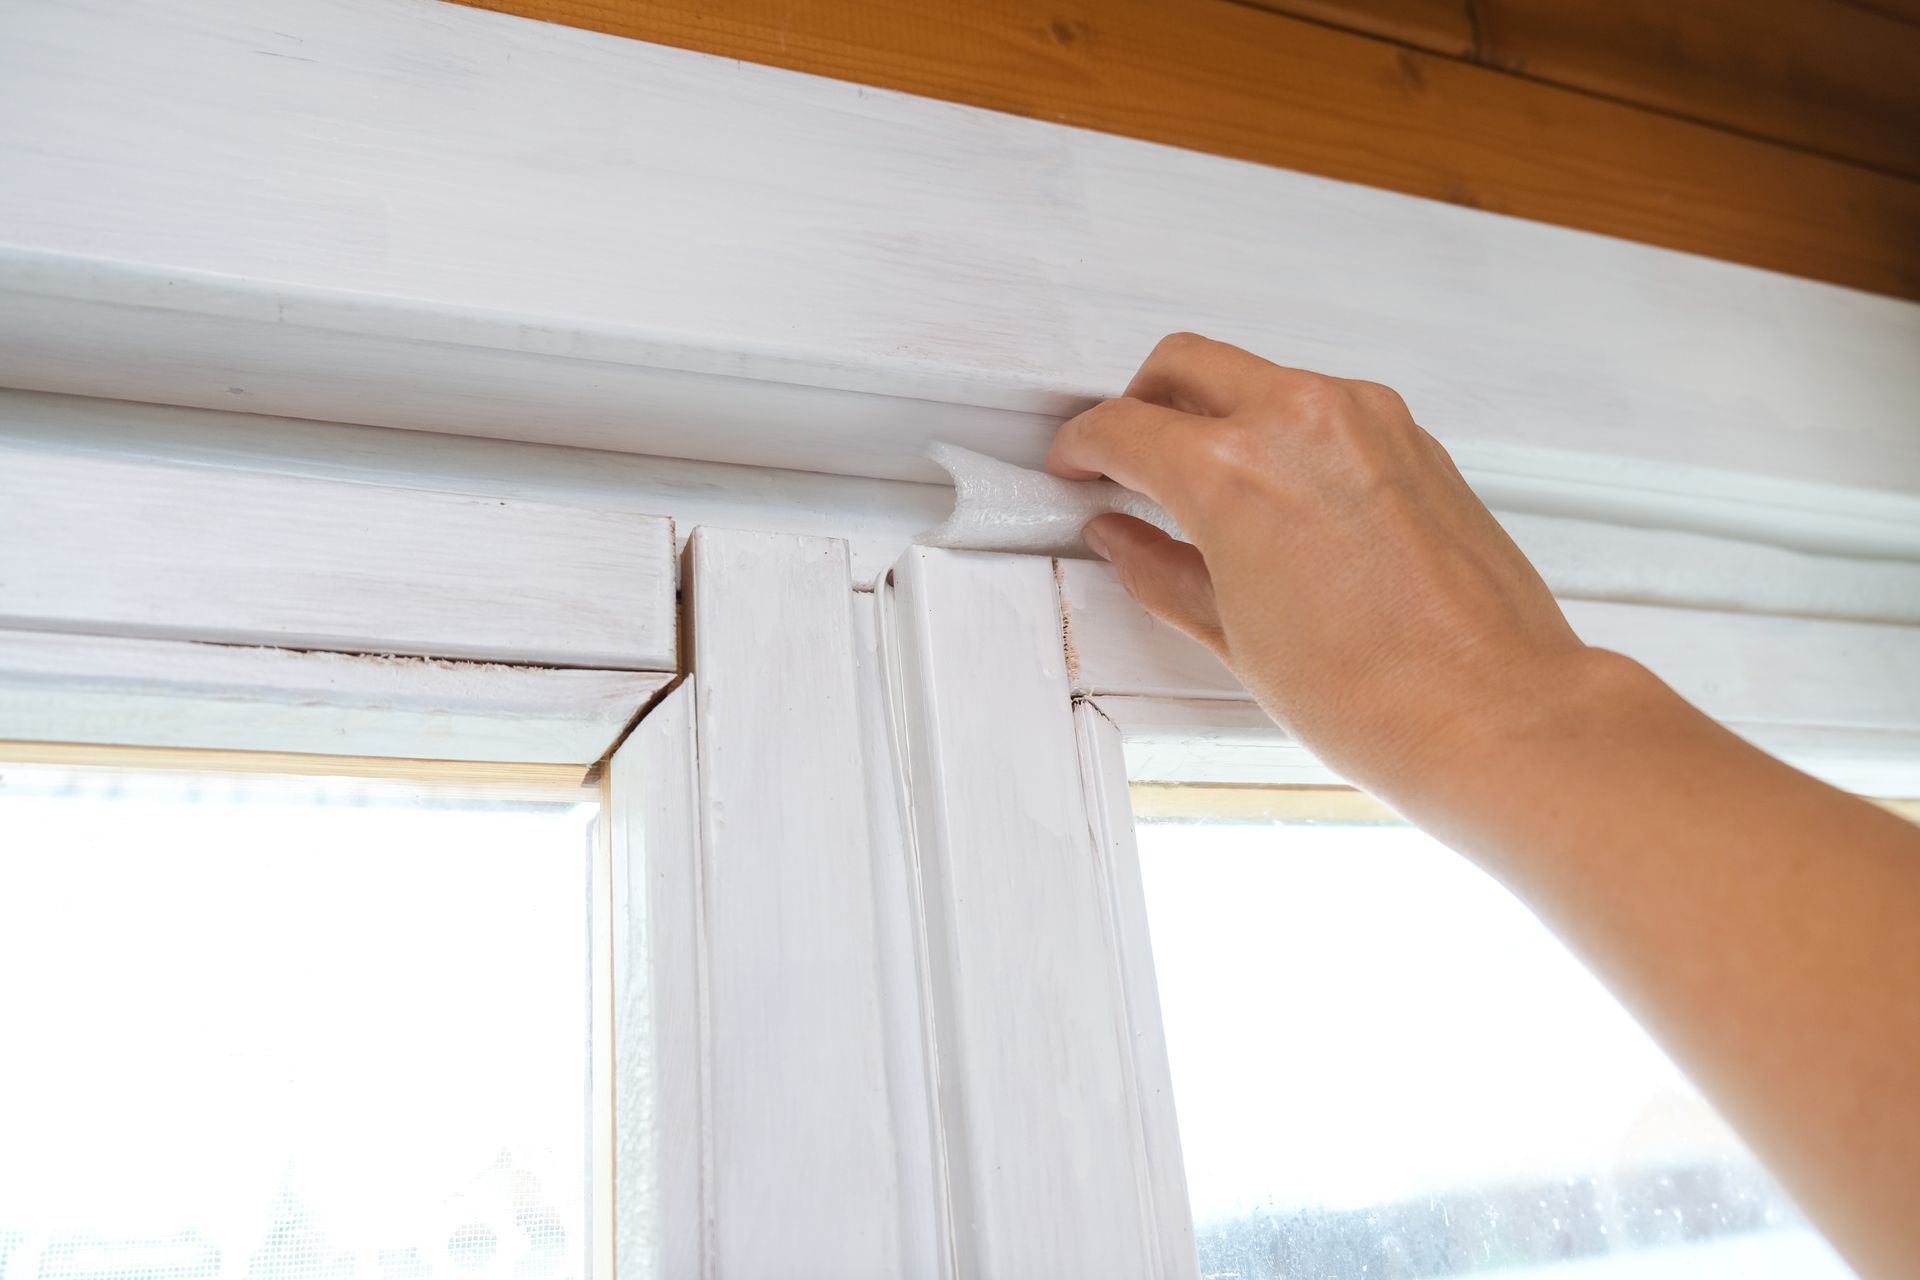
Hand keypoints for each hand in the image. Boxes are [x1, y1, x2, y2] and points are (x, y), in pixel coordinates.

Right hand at [1047, 332, 1610, 794]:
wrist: (1494, 713)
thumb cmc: (1377, 695)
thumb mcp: (1234, 637)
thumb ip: (1162, 570)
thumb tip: (1124, 540)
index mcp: (1233, 469)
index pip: (1123, 426)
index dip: (1083, 447)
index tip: (1078, 465)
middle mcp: (1299, 420)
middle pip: (1183, 364)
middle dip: (1140, 403)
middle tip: (1125, 458)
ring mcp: (1365, 418)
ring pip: (1258, 376)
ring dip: (1217, 412)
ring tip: (1205, 487)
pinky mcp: (1412, 436)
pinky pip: (1321, 406)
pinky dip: (1283, 431)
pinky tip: (1278, 498)